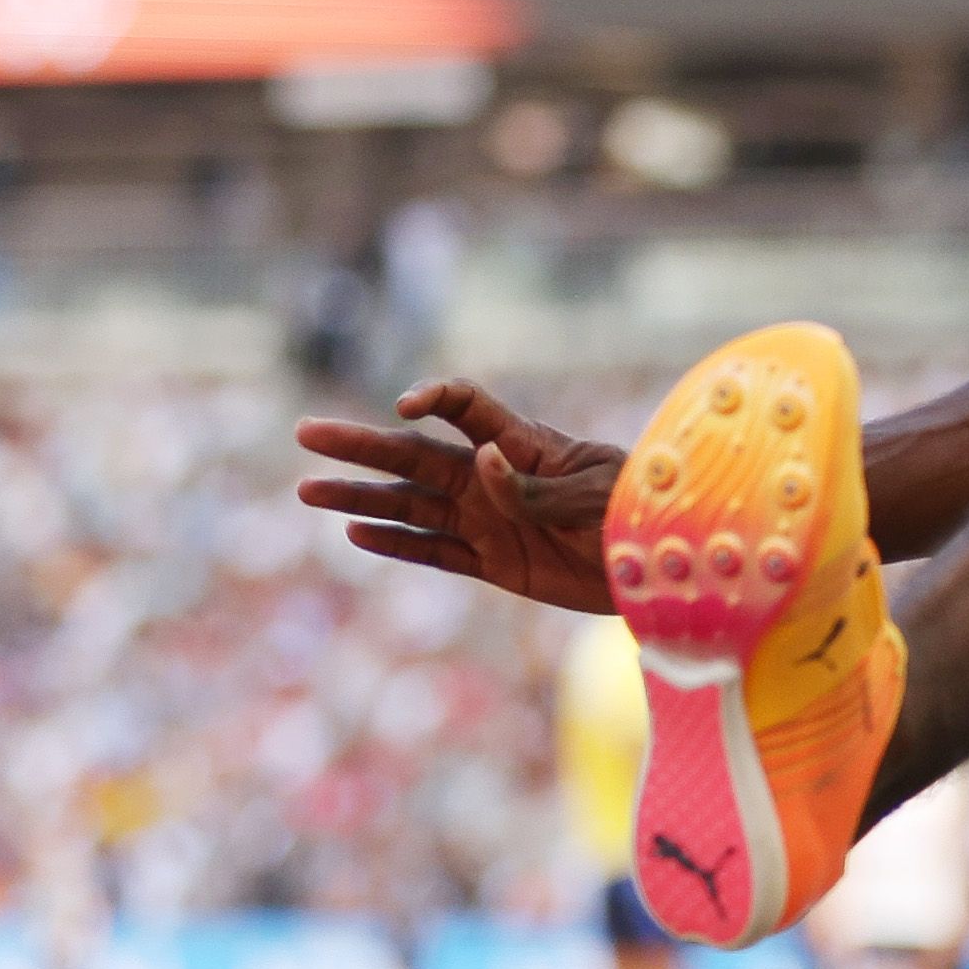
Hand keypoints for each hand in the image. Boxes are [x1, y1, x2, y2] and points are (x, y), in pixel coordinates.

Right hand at [295, 381, 622, 611]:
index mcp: (522, 443)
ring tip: (308, 488)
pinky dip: (395, 543)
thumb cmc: (640, 512)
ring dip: (360, 497)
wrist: (662, 569)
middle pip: (415, 455)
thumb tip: (482, 462)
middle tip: (306, 432)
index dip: (435, 399)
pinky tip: (355, 531)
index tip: (408, 406)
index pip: (465, 407)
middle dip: (360, 445)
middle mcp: (493, 478)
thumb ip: (535, 485)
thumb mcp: (597, 493)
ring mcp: (488, 521)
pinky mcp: (495, 563)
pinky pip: (434, 551)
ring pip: (410, 506)